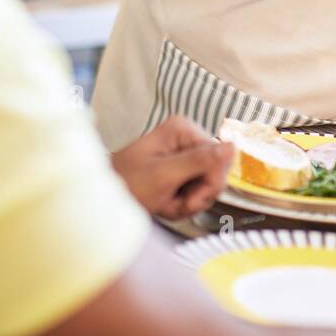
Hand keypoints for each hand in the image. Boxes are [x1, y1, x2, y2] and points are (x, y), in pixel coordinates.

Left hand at [111, 115, 233, 219]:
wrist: (103, 200)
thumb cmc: (125, 184)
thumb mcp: (164, 175)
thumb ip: (199, 161)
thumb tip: (231, 146)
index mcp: (183, 130)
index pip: (220, 158)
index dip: (210, 184)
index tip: (191, 200)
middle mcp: (186, 138)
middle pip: (215, 172)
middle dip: (197, 195)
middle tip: (176, 205)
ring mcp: (183, 155)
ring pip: (206, 186)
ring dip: (188, 203)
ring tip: (166, 205)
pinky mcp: (179, 171)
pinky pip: (195, 191)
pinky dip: (181, 204)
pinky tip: (165, 204)